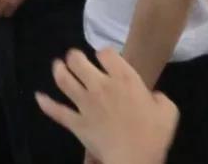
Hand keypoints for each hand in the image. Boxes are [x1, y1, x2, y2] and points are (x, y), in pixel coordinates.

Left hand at [35, 48, 177, 163]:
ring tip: (57, 65)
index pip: (106, 53)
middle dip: (75, 56)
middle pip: (78, 60)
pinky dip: (45, 103)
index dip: (104, 54)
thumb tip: (153, 95)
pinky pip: (56, 110)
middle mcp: (100, 86)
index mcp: (124, 80)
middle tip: (75, 58)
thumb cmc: (154, 135)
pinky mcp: (75, 121)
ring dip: (58, 70)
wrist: (135, 159)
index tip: (105, 59)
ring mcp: (84, 103)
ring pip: (63, 80)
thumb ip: (159, 98)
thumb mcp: (168, 112)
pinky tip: (39, 96)